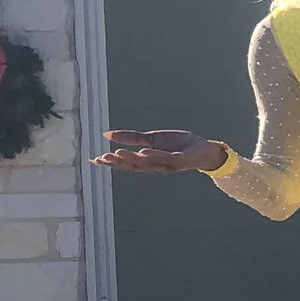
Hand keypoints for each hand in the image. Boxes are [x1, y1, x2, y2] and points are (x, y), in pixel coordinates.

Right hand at [95, 129, 223, 174]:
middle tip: (103, 158)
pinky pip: (167, 159)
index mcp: (148, 161)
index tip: (95, 160)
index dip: (111, 163)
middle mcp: (156, 166)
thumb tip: (107, 134)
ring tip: (118, 153)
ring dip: (133, 159)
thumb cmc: (179, 146)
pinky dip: (156, 156)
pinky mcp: (182, 160)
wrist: (205, 149)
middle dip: (118, 162)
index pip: (127, 164)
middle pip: (134, 166)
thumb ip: (132, 138)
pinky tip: (144, 152)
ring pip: (148, 163)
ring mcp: (169, 164)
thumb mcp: (153, 139)